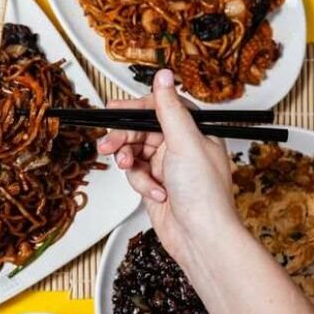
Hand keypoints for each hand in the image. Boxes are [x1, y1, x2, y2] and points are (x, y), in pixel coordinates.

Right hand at [96, 69, 239, 269]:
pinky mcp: (154, 186)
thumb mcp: (184, 142)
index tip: (115, 109)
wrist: (200, 237)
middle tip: (109, 145)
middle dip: (124, 139)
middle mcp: (181, 148)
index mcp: (195, 132)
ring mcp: (167, 168)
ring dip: (130, 162)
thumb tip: (164, 76)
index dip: (136, 109)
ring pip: (134, 153)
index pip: (161, 109)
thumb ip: (169, 108)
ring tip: (128, 168)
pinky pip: (135, 176)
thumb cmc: (204, 194)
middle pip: (141, 132)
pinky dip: (140, 184)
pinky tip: (155, 193)